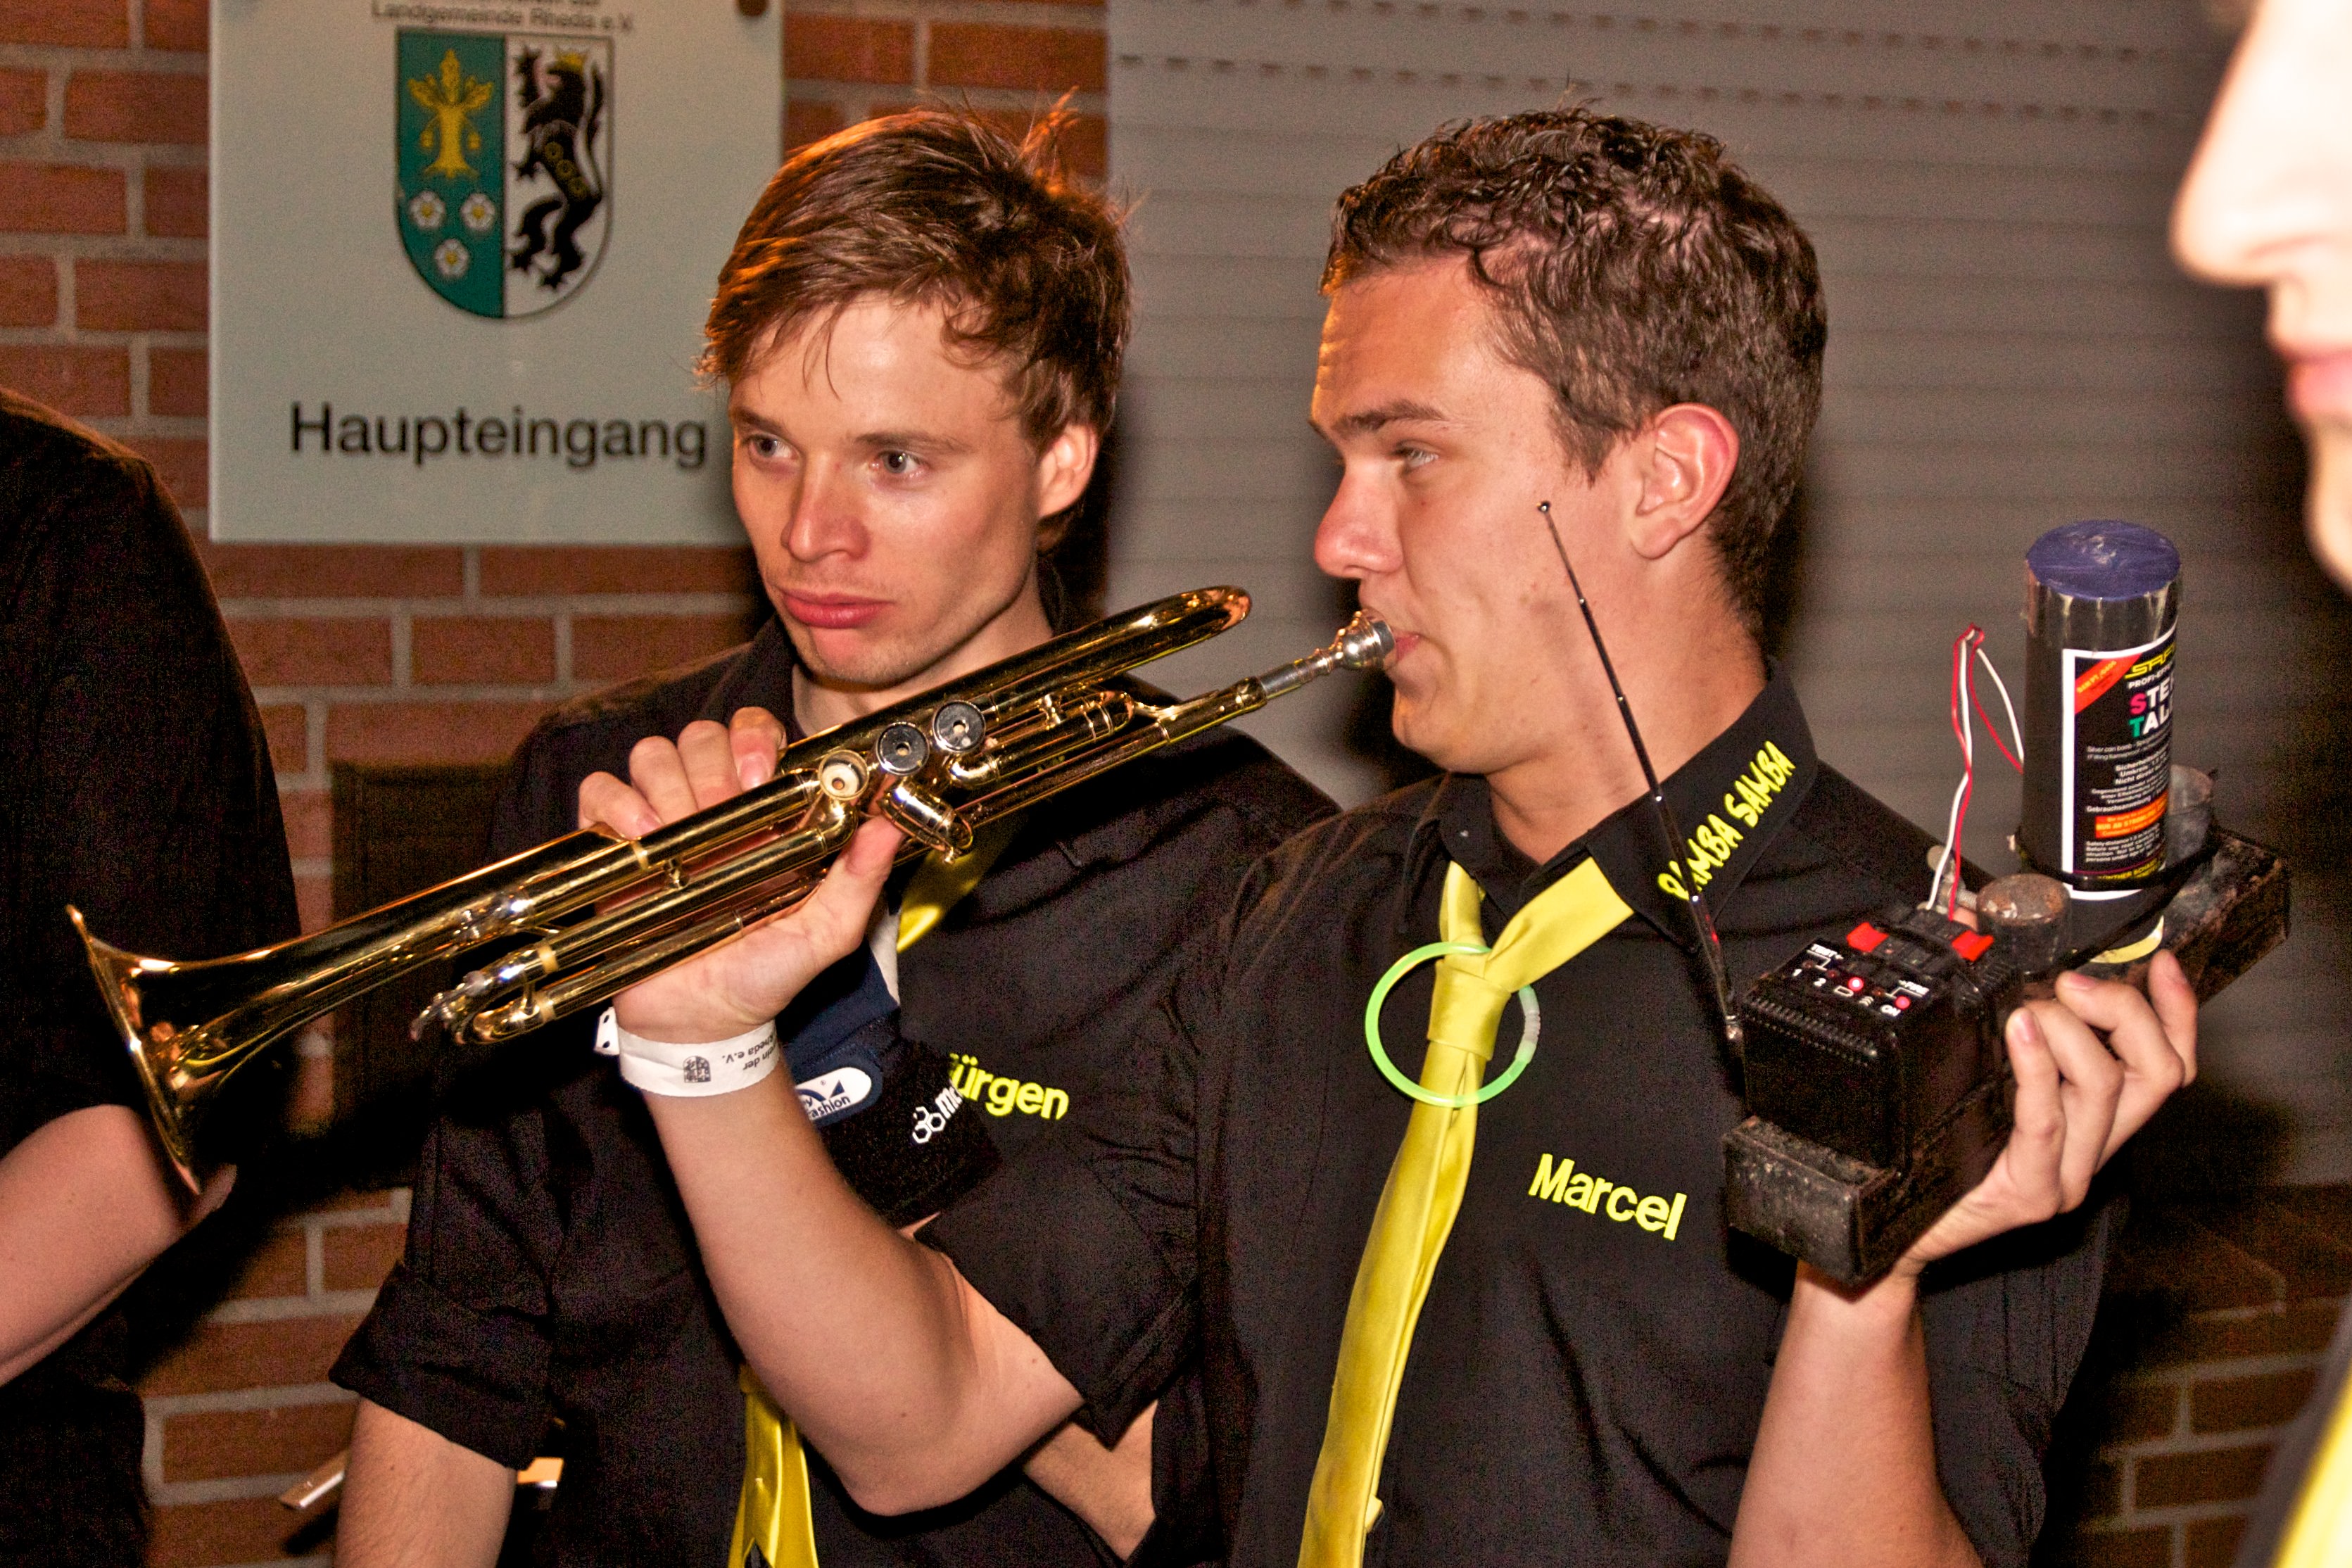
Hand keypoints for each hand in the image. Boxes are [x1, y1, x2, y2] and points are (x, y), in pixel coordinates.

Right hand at [578, 708, 903, 1043]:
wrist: (702, 1022)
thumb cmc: (765, 973)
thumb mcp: (826, 933)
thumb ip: (859, 880)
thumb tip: (887, 824)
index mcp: (764, 812)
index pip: (755, 732)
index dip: (754, 738)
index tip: (757, 776)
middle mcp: (711, 806)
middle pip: (700, 734)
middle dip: (710, 766)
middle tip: (717, 811)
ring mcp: (660, 821)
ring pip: (651, 753)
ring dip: (666, 784)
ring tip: (679, 834)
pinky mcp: (613, 844)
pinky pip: (599, 790)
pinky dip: (616, 803)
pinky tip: (639, 838)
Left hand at [1897, 949, 2197, 1275]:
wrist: (1893, 1227)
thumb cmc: (1937, 1147)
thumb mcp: (1977, 1070)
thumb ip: (1998, 1009)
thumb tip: (1977, 920)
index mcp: (2092, 1117)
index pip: (2167, 1064)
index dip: (2177, 1012)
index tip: (2161, 962)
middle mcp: (2092, 1147)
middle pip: (2157, 1072)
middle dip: (2125, 1011)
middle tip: (2072, 982)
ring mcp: (2066, 1174)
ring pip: (2107, 1089)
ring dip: (2071, 1032)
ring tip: (2029, 1008)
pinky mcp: (2029, 1194)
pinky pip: (2048, 1121)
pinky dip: (2039, 1068)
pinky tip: (2020, 1032)